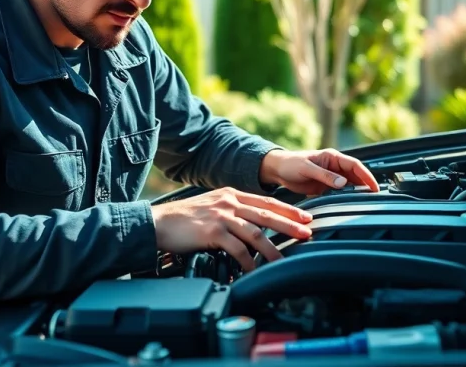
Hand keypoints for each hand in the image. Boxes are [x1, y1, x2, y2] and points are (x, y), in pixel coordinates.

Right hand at [150, 187, 312, 271]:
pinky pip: (237, 249)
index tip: (304, 216)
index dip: (287, 209)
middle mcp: (229, 202)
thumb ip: (231, 211)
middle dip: (290, 224)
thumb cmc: (183, 219)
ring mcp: (221, 216)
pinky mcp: (213, 231)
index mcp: (231, 194)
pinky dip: (247, 262)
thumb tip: (252, 225)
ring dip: (272, 248)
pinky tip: (254, 271)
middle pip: (267, 214)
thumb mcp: (211, 206)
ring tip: (283, 260)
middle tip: (307, 232)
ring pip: (256, 232)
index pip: (266, 201)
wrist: (158, 222)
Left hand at [259, 148, 379, 195]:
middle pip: (355, 176)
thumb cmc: (291, 164)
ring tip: (364, 205)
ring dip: (356, 194)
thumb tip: (343, 183)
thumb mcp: (307, 169)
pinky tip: (349, 207)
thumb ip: (325, 175)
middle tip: (374, 199)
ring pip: (349, 186)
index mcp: (332, 157)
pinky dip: (345, 199)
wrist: (278, 170)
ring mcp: (331, 178)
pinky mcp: (326, 188)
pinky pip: (339, 194)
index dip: (366, 175)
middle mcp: (335, 167)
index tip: (374, 187)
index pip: (355, 165)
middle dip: (365, 186)